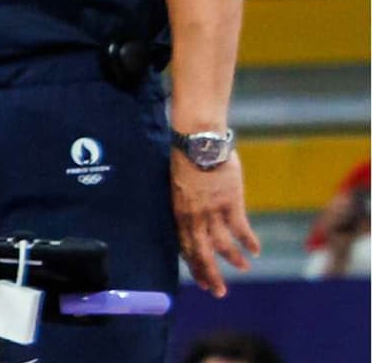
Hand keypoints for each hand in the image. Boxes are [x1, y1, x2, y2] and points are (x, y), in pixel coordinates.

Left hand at [172, 149, 260, 296]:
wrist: (198, 141)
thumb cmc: (187, 159)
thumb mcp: (179, 186)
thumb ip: (188, 205)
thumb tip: (196, 219)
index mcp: (179, 212)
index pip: (185, 246)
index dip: (193, 265)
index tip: (201, 281)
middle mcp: (194, 216)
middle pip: (201, 252)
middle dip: (210, 274)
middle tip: (219, 292)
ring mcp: (212, 210)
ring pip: (222, 244)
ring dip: (233, 259)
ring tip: (243, 268)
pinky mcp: (230, 202)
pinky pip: (240, 229)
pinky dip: (248, 241)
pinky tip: (255, 250)